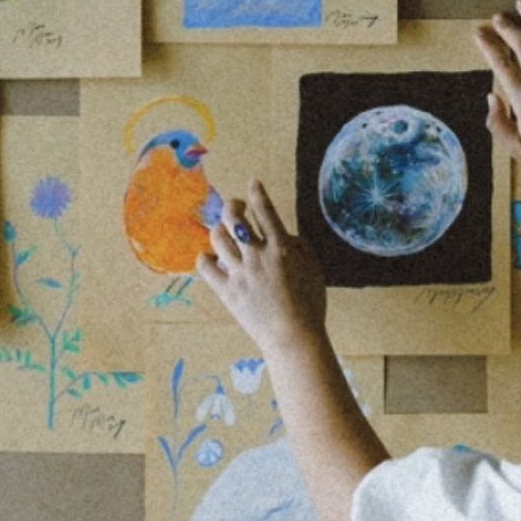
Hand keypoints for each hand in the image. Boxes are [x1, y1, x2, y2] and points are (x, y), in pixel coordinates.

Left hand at [196, 179, 329, 355]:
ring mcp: (239, 273)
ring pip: (217, 238)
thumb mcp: (315, 270)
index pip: (265, 211)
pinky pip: (205, 266)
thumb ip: (301, 247)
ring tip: (224, 233)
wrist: (293, 337)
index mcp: (281, 248)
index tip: (253, 183)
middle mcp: (257, 256)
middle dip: (232, 205)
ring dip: (219, 230)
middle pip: (234, 218)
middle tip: (236, 207)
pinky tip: (212, 258)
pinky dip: (205, 258)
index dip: (257, 193)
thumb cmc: (310, 306)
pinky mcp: (226, 291)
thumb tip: (286, 235)